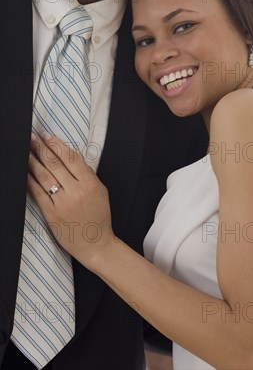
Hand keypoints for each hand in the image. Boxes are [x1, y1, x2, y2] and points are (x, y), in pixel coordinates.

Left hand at [28, 133, 115, 267]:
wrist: (96, 244)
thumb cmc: (99, 217)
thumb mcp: (101, 190)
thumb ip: (88, 173)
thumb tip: (72, 156)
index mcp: (90, 183)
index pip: (71, 158)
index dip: (57, 145)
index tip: (48, 136)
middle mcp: (76, 191)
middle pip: (55, 164)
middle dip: (42, 149)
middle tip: (32, 138)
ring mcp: (63, 202)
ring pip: (44, 176)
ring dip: (33, 161)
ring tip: (26, 151)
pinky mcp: (51, 213)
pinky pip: (38, 193)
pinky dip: (30, 181)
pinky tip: (25, 172)